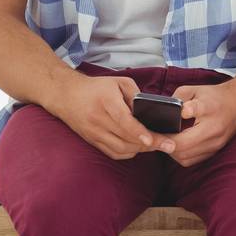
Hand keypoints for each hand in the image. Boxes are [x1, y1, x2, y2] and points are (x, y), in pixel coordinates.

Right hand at [48, 73, 170, 159]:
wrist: (66, 95)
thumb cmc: (96, 87)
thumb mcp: (119, 82)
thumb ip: (136, 95)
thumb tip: (151, 110)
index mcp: (106, 102)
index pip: (124, 121)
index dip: (139, 132)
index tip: (153, 140)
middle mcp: (98, 120)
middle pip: (126, 138)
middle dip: (150, 144)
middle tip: (169, 145)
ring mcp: (94, 133)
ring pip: (120, 148)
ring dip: (141, 149)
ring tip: (158, 146)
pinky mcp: (92, 141)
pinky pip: (113, 152)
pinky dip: (128, 152)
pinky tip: (140, 148)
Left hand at [161, 82, 235, 166]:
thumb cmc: (215, 97)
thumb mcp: (195, 89)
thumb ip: (176, 98)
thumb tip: (159, 112)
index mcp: (209, 107)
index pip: (197, 109)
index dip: (186, 110)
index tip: (181, 111)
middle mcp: (214, 127)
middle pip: (184, 144)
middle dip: (166, 142)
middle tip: (155, 136)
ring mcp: (216, 142)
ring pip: (185, 156)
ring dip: (172, 151)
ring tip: (165, 142)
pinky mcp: (215, 151)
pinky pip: (191, 160)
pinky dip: (180, 155)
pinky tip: (176, 146)